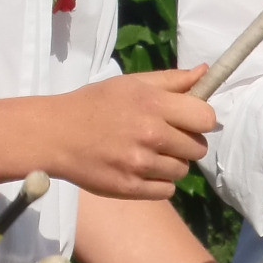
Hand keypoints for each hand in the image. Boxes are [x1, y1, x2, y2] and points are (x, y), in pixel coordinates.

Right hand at [46, 67, 217, 198]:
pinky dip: (159, 182)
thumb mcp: (130, 84)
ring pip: (182, 170)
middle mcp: (150, 135)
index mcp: (153, 104)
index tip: (188, 120)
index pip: (206, 118)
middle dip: (186, 142)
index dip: (201, 119)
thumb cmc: (95, 104)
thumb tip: (205, 73)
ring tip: (148, 152)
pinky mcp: (130, 188)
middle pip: (198, 148)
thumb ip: (171, 80)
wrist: (56, 134)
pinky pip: (167, 190)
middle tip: (165, 137)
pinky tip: (141, 169)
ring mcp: (140, 164)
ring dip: (171, 163)